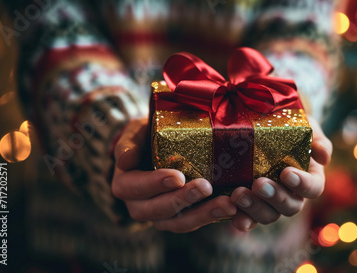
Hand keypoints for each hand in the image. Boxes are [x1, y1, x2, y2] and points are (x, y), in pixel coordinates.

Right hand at [112, 118, 236, 232]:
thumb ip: (129, 143)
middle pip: (158, 210)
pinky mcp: (180, 218)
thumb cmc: (145, 136)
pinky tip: (232, 208)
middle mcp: (139, 206)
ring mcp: (160, 216)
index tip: (177, 176)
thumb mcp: (134, 132)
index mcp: (124, 184)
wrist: (158, 146)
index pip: (134, 188)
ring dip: (204, 215)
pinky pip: (194, 222)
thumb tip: (124, 160)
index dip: (154, 184)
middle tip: (205, 187)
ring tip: (227, 205)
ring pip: (179, 223)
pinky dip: (212, 217)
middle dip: (182, 200)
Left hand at [230, 116, 331, 230]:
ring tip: (238, 194)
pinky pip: (248, 220)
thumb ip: (316, 137)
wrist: (262, 124)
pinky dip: (241, 219)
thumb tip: (324, 157)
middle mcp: (292, 195)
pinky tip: (231, 211)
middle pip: (290, 207)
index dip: (302, 184)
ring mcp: (271, 204)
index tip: (286, 173)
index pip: (313, 189)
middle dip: (274, 197)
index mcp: (309, 178)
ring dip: (254, 208)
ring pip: (269, 216)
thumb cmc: (288, 127)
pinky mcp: (250, 208)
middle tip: (258, 184)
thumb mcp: (304, 126)